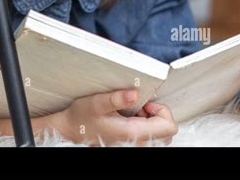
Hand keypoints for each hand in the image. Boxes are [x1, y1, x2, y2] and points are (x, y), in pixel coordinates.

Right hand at [58, 89, 177, 145]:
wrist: (70, 130)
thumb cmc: (82, 116)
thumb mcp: (97, 102)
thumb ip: (117, 98)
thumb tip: (135, 94)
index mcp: (132, 133)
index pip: (168, 126)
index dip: (161, 110)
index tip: (146, 103)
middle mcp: (136, 143)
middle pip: (167, 131)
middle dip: (157, 114)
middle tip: (139, 107)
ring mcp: (134, 145)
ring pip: (160, 134)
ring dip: (151, 120)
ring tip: (133, 112)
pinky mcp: (131, 144)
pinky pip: (150, 136)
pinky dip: (145, 125)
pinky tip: (130, 118)